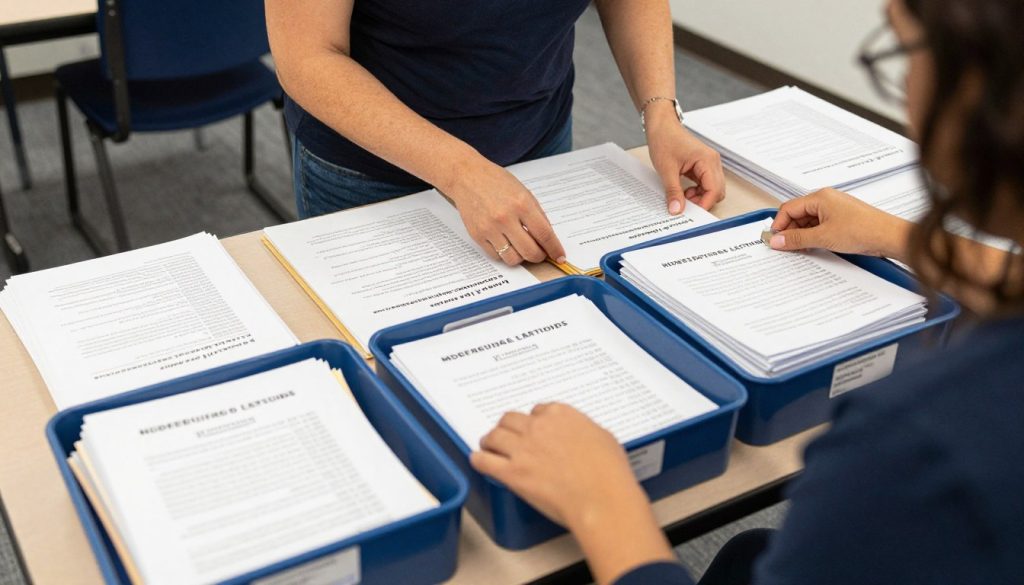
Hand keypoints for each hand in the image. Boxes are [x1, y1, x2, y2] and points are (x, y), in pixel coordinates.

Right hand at [443, 159, 565, 266]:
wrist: (467, 177)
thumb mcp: (524, 193)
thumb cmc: (497, 182)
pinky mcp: (477, 235)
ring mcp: (490, 228)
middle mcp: (505, 218)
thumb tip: (548, 240)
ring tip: (522, 248)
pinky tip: (507, 244)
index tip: (559, 256)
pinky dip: (505, 254)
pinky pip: (496, 256)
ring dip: (521, 257)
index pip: (544, 234)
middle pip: (530, 252)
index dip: (554, 249)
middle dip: (539, 256)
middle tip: (540, 254)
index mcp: (522, 204)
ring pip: (513, 259)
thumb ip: (537, 216)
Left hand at [471, 403, 675, 583]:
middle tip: (507, 436)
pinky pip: (484, 461)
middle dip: (508, 428)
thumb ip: (584, 431)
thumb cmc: (609, 474)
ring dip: (490, 441)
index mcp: (561, 414)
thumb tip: (580, 436)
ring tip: (488, 446)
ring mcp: (522, 449)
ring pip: (493, 436)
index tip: (534, 430)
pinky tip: (478, 461)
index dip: (533, 422)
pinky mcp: (512, 473)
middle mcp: (538, 427)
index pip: (538, 411)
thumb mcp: (603, 438)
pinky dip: (479, 460)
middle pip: (510, 420)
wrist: (602, 499)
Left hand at [645, 104, 725, 211]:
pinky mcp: (702, 165)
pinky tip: (684, 191)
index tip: (693, 214)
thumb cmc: (664, 139)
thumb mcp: (666, 170)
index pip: (714, 190)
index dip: (704, 204)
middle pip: (717, 191)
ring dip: (700, 196)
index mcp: (707, 161)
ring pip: (712, 188)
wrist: (661, 125)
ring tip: (682, 197)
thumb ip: (673, 192)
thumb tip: (677, 209)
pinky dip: (697, 191)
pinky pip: (705, 183)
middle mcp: (712, 162)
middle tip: (685, 206)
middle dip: (703, 201)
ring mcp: (708, 163)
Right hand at [769, 188, 912, 258]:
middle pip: (797, 214)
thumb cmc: (864, 230)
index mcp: (820, 197)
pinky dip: (813, 236)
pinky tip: (814, 246)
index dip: (779, 225)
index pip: (789, 208)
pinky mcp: (841, 219)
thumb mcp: (823, 237)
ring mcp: (834, 209)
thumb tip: (777, 240)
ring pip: (808, 221)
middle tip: (785, 247)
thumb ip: (796, 239)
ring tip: (801, 249)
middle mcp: (826, 200)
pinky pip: (819, 225)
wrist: (889, 236)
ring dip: (802, 235)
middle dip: (790, 231)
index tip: (774, 240)